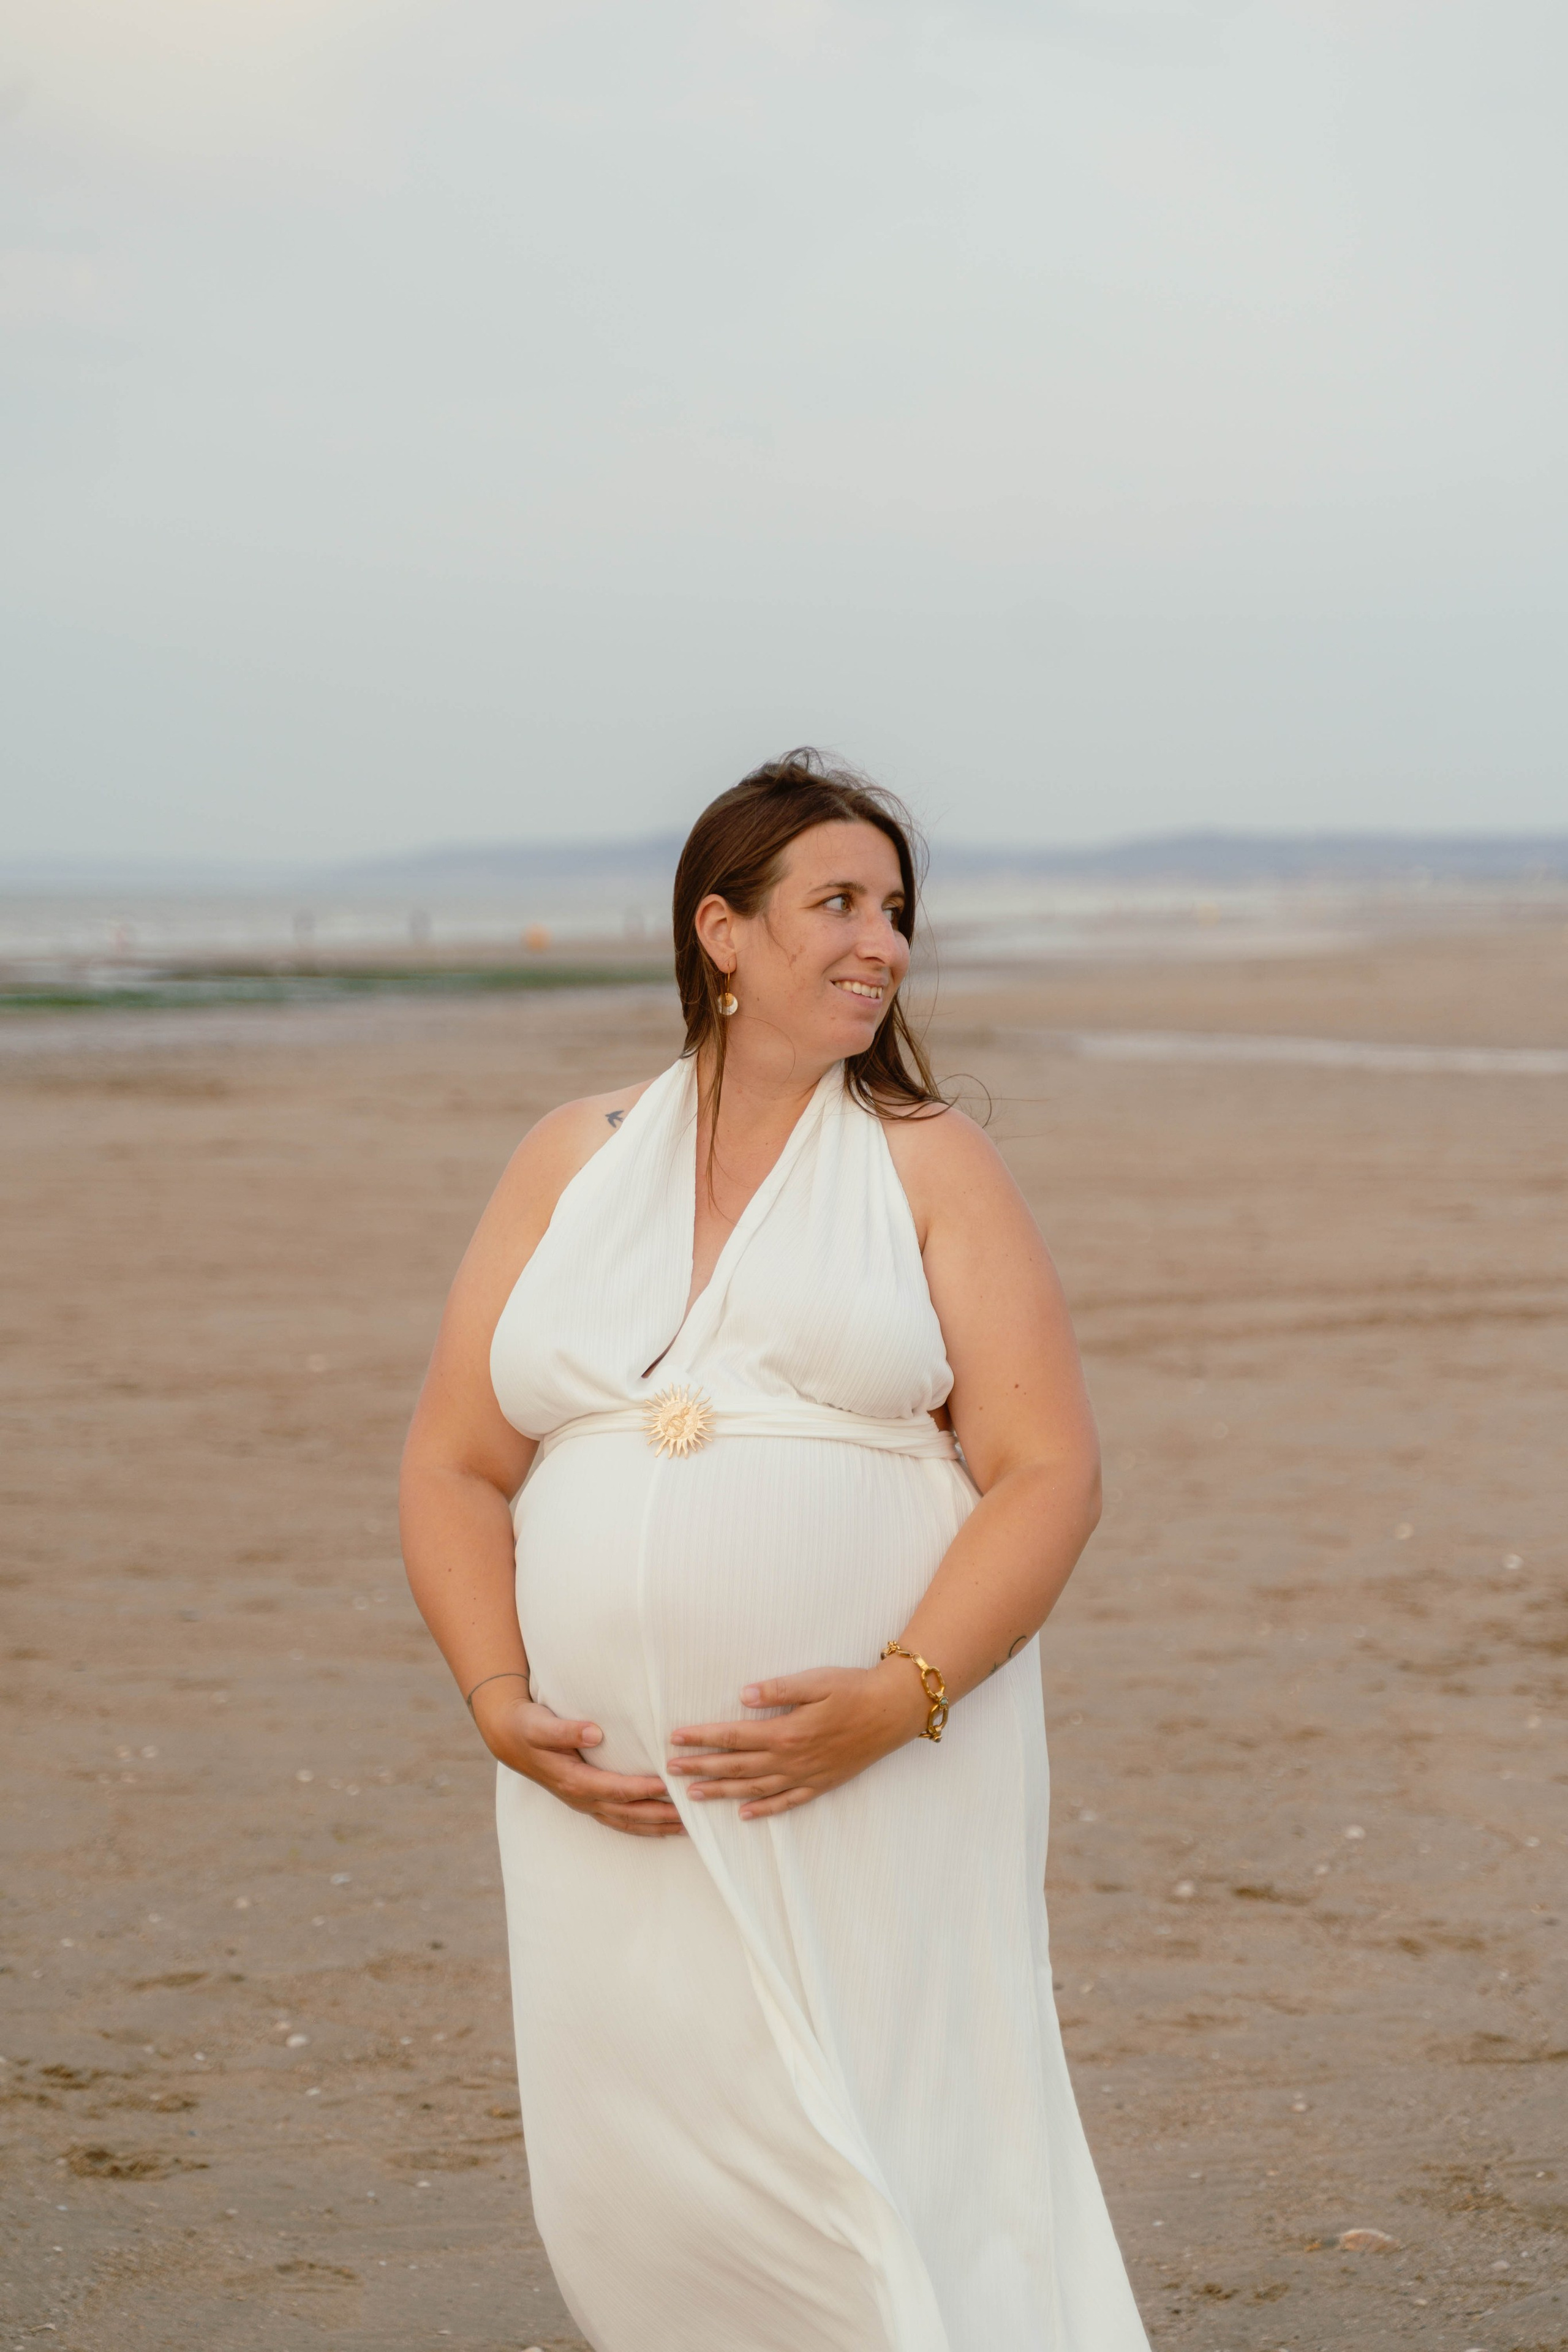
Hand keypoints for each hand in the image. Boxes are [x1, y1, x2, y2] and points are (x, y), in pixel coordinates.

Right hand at [474, 1686, 683, 1837]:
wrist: (510, 1739)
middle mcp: (582, 1798)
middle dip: (659, 1816)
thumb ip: (566, 1730)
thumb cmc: (529, 1728)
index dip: (643, 1789)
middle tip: (691, 1815)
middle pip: (627, 1813)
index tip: (668, 1785)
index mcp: (574, 1781)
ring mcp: (585, 1803)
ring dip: (656, 1826)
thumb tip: (595, 1732)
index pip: (616, 1790)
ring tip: (688, 1827)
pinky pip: (619, 1819)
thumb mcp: (541, 1725)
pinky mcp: (588, 1800)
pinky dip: (643, 1825)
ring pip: (626, 1822)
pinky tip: (663, 1826)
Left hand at [667, 1661, 929, 1820]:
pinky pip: (786, 1802)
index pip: (734, 1737)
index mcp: (786, 1732)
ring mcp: (806, 1775)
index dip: (702, 1738)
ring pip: (755, 1789)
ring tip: (693, 1795)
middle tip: (670, 1770)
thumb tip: (742, 1696)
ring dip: (722, 1792)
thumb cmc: (854, 1689)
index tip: (675, 1738)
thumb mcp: (816, 1680)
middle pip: (737, 1766)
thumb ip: (778, 1690)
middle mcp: (792, 1760)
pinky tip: (745, 1814)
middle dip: (701, 1767)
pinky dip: (763, 1810)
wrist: (894, 1711)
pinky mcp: (821, 1783)